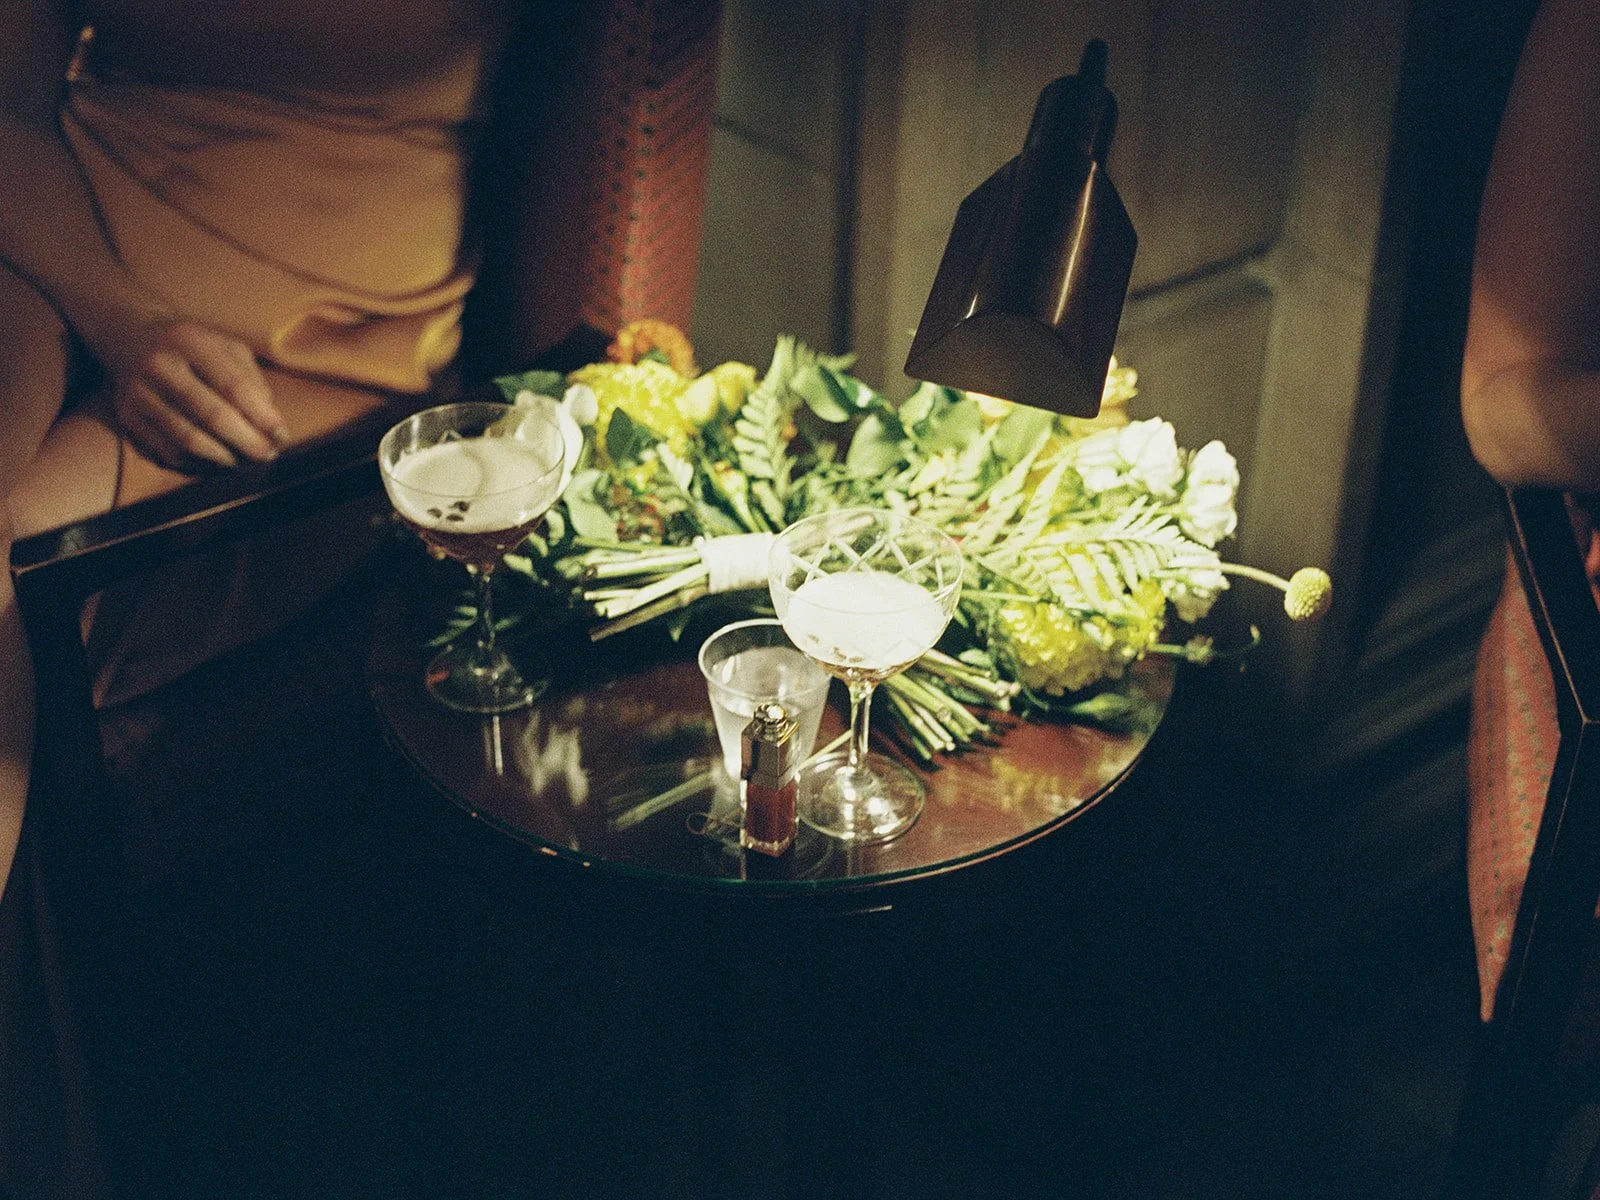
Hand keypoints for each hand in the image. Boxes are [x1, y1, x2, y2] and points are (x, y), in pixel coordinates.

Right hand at [102, 317, 288, 469]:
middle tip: (267, 455)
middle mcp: (159, 367)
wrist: (130, 339)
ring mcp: (138, 395)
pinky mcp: (127, 419)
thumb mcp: (226, 348)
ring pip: (188, 441)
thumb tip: (272, 427)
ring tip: (246, 463)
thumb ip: (252, 381)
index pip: (234, 386)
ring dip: (225, 459)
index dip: (262, 417)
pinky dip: (198, 466)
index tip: (281, 436)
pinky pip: (167, 453)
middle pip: (212, 417)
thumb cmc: (194, 349)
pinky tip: (217, 464)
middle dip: (247, 443)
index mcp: (189, 342)